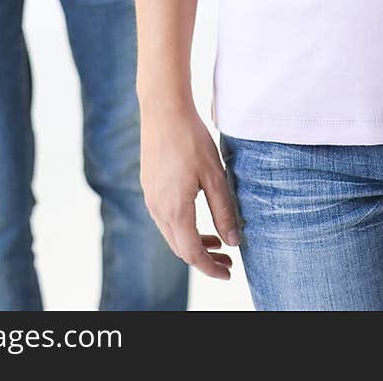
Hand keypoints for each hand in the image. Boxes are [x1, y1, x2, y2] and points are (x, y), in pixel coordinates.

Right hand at [140, 104, 240, 278]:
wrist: (163, 109)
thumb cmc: (191, 139)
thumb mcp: (215, 175)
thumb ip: (223, 210)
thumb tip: (233, 242)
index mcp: (175, 209)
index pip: (192, 253)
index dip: (210, 268)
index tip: (228, 273)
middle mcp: (158, 208)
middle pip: (180, 248)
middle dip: (204, 259)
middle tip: (228, 261)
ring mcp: (150, 197)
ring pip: (171, 234)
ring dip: (193, 243)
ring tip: (218, 241)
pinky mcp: (149, 186)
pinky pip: (165, 218)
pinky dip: (182, 227)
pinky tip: (198, 217)